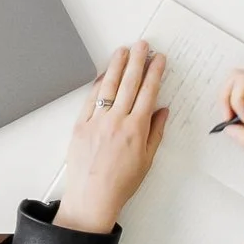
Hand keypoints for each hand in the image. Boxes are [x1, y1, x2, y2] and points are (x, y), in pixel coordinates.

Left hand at [55, 42, 169, 233]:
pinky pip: (91, 98)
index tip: (159, 59)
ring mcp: (97, 121)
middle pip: (130, 83)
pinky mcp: (80, 125)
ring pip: (109, 86)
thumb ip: (156, 131)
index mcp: (136, 129)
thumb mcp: (147, 159)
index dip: (155, 72)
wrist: (92, 198)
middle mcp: (117, 121)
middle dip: (138, 61)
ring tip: (123, 51)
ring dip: (118, 65)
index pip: (148, 92)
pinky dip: (99, 83)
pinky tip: (105, 73)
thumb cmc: (121, 183)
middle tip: (143, 45)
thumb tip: (162, 110)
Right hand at [220, 70, 243, 177]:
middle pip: (237, 80)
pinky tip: (243, 126)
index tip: (243, 120)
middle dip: (228, 99)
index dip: (236, 99)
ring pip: (237, 90)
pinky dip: (237, 113)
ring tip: (238, 125)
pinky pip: (243, 102)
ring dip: (232, 106)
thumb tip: (229, 130)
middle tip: (230, 120)